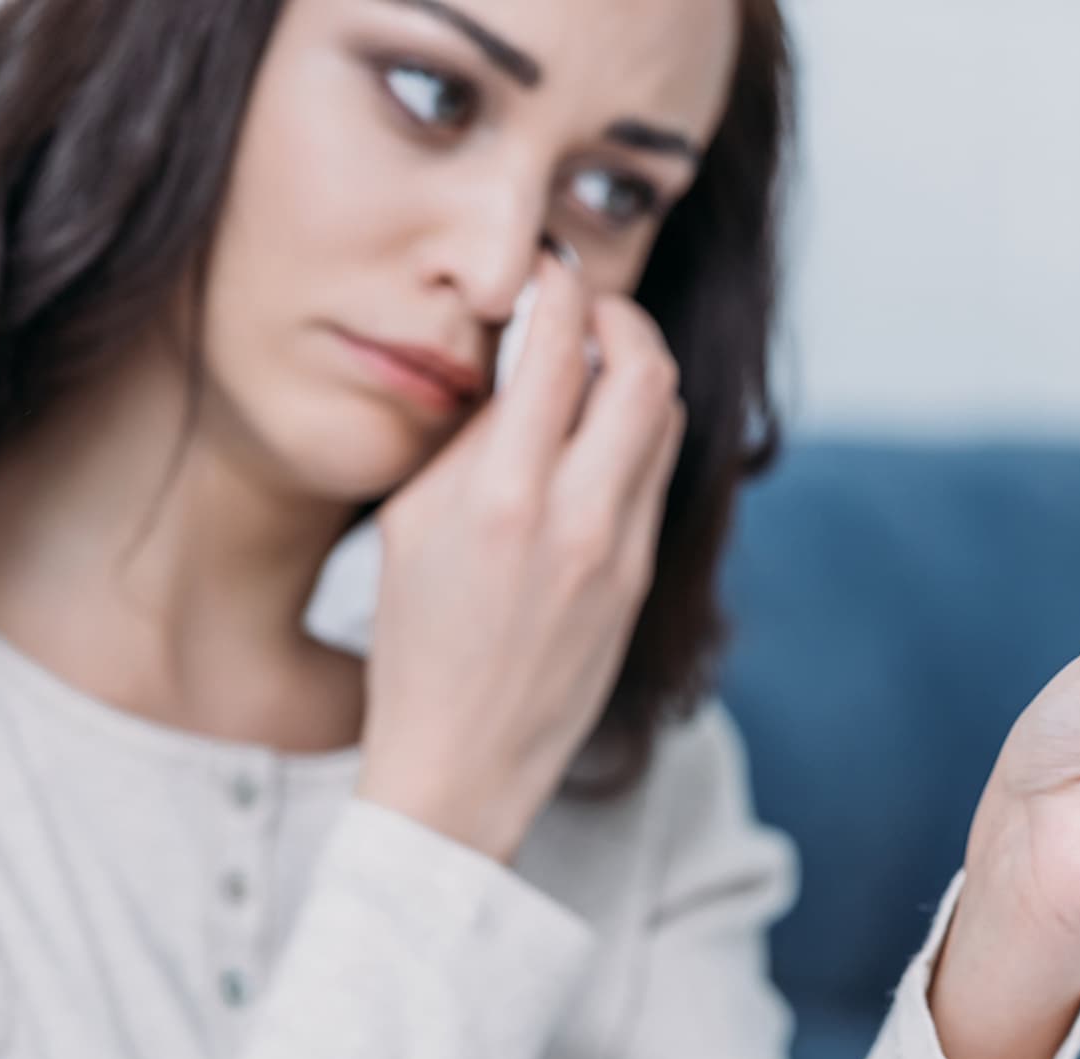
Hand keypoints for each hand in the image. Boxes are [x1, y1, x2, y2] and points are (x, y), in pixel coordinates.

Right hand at [354, 247, 686, 862]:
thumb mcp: (413, 524)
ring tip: (594, 370)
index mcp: (502, 495)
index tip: (544, 273)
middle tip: (587, 312)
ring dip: (638, 374)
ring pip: (666, 420)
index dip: (559, 287)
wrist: (462, 763)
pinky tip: (596, 440)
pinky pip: (655, 477)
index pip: (561, 344)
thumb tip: (521, 363)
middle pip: (645, 369)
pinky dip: (635, 436)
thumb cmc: (416, 644)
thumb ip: (472, 437)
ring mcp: (622, 551)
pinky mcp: (641, 580)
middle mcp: (577, 517)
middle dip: (621, 317)